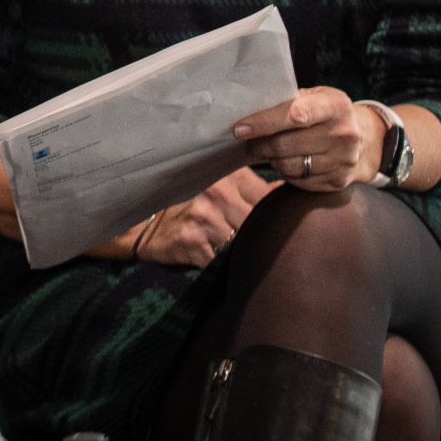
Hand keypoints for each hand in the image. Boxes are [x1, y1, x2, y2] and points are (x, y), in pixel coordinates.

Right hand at [130, 166, 276, 268]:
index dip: (279, 211)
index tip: (282, 220)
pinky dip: (229, 264)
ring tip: (247, 253)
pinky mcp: (194, 245)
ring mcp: (205, 220)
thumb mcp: (221, 185)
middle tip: (266, 241)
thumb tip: (294, 192)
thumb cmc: (190, 203)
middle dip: (264, 234)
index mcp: (228, 176)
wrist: (147, 224)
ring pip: (245, 242)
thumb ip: (255, 187)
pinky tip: (226, 262)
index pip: (269, 195)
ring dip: (248, 251)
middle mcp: (217, 194)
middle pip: (260, 221)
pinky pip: (225, 260)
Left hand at [232, 86, 384, 192]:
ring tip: (268, 150)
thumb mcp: (316, 97)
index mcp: (336, 105)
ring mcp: (343, 160)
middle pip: (286, 144)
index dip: (264, 122)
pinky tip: (287, 161)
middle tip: (248, 141)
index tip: (240, 129)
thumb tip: (247, 109)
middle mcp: (344, 133)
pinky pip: (297, 180)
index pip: (296, 114)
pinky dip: (286, 172)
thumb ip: (289, 101)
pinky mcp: (338, 181)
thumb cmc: (326, 114)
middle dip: (260, 144)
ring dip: (271, 159)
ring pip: (288, 165)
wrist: (364, 140)